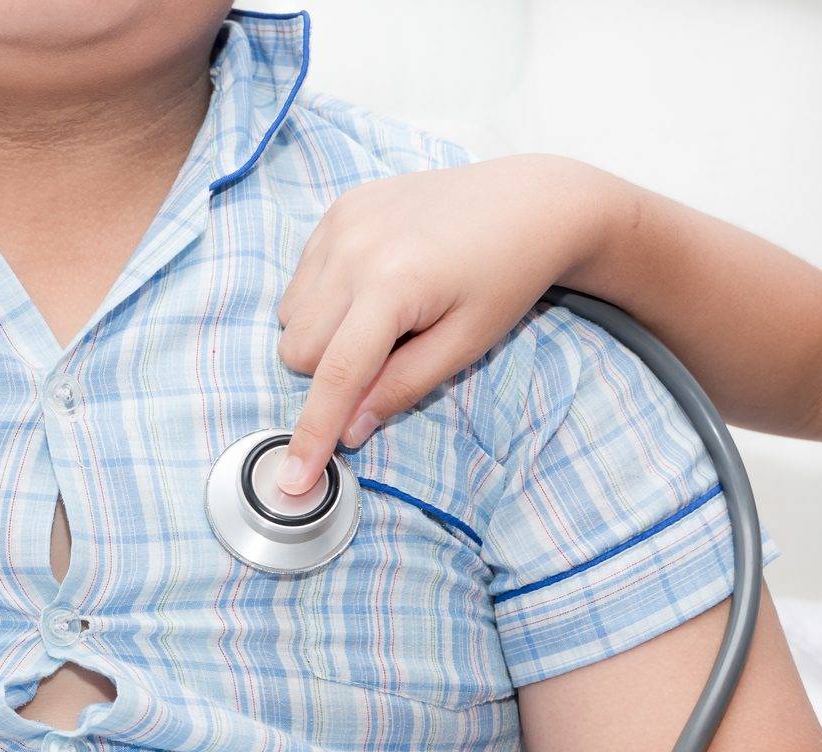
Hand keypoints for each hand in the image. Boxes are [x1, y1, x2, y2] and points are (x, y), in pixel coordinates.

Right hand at [273, 154, 627, 492]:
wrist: (530, 201)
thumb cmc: (507, 278)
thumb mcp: (466, 344)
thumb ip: (403, 387)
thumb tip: (351, 430)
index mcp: (394, 284)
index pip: (337, 374)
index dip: (313, 433)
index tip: (294, 481)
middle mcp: (356, 248)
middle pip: (297, 349)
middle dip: (329, 372)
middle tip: (388, 354)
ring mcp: (342, 223)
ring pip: (290, 316)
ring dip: (321, 335)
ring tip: (381, 316)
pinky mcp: (339, 209)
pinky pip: (300, 277)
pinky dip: (324, 297)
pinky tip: (372, 285)